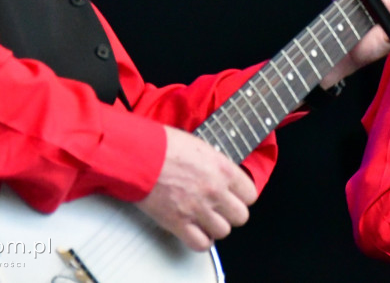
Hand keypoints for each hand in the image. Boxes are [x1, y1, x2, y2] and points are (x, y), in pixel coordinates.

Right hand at [136, 126, 257, 250]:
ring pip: (223, 232)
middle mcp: (215, 191)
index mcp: (223, 170)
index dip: (242, 197)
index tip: (233, 196)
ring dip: (214, 227)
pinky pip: (201, 244)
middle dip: (231, 214)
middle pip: (240, 217)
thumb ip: (216, 165)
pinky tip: (194, 230)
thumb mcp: (201, 147)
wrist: (139, 155)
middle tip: (219, 209)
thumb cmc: (165, 145)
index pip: (250, 195)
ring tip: (205, 219)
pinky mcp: (178, 222)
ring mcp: (198, 209)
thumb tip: (222, 175)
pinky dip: (200, 240)